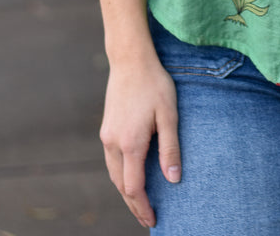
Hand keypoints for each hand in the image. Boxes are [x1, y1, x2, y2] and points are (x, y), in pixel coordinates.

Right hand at [99, 55, 180, 228]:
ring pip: (113, 174)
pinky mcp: (106, 128)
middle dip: (134, 204)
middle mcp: (113, 143)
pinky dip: (121, 176)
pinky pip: (111, 161)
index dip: (143, 207)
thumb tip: (173, 180)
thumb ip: (170, 149)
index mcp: (130, 143)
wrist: (130, 60)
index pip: (134, 188)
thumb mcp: (169, 115)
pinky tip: (130, 177)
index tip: (153, 219)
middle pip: (121, 185)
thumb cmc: (154, 85)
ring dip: (126, 191)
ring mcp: (107, 136)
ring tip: (140, 204)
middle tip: (148, 219)